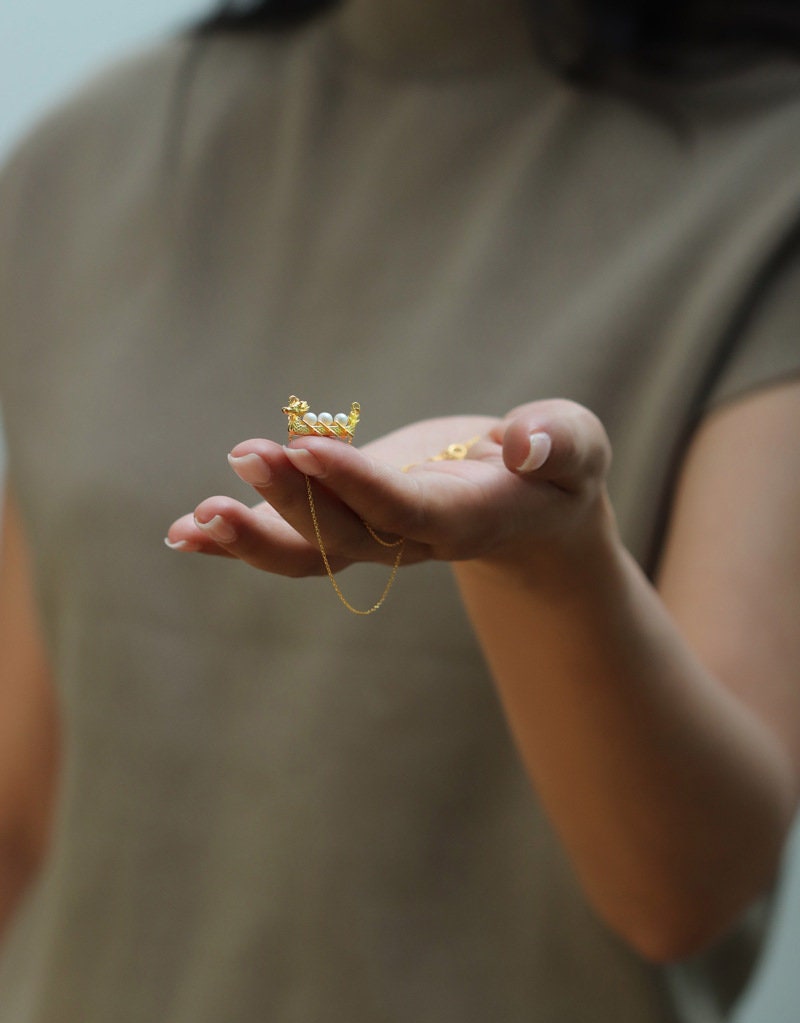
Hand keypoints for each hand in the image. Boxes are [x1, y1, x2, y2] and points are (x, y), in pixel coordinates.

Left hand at [165, 400, 612, 576]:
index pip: (405, 510)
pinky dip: (237, 540)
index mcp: (467, 519)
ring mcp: (374, 537)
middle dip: (293, 499)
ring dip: (250, 535)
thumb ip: (561, 443)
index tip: (308, 446)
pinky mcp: (348, 521)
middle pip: (346, 535)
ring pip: (308, 552)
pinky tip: (184, 532)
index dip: (357, 484)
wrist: (528, 506)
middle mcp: (412, 539)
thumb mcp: (580, 447)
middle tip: (245, 453)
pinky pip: (290, 542)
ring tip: (194, 521)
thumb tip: (523, 444)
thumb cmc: (557, 471)